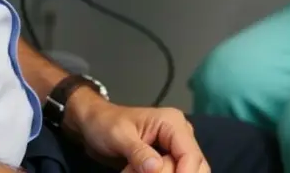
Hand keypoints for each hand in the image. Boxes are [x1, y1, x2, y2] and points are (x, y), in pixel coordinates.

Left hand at [65, 91, 207, 172]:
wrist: (95, 124)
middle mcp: (180, 135)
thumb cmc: (106, 124)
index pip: (190, 155)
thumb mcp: (119, 136)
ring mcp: (176, 149)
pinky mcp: (169, 161)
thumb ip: (138, 152)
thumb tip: (156, 169)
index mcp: (172, 122)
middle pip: (194, 168)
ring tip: (132, 171)